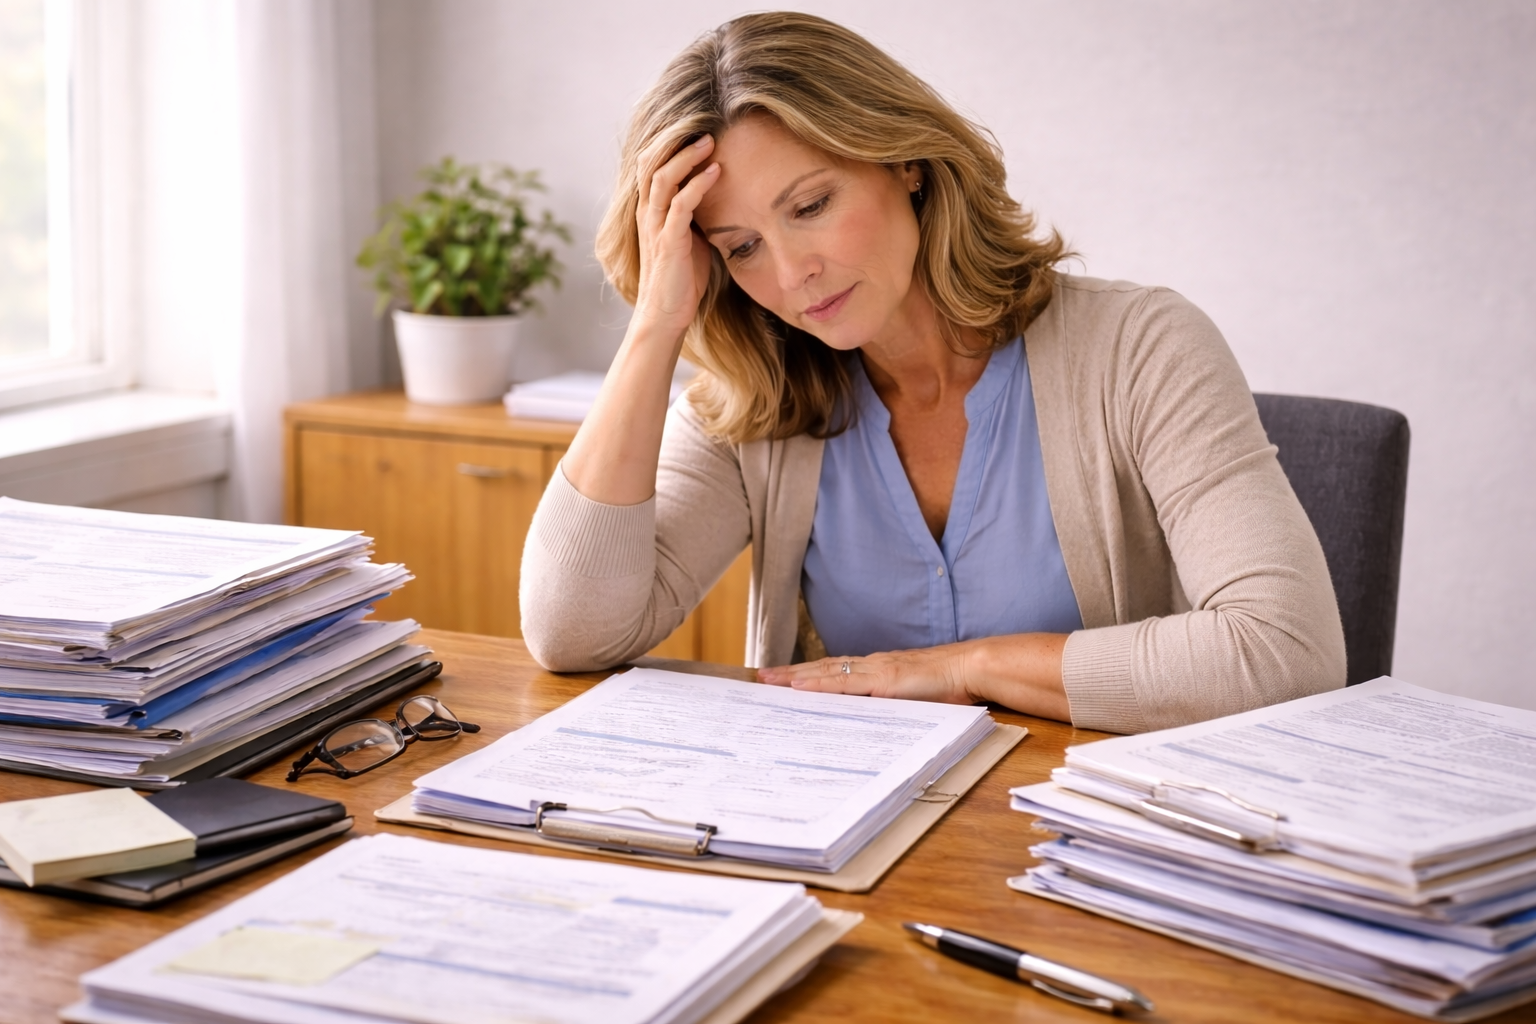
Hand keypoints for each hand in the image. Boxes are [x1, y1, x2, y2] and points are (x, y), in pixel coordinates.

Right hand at [632, 134, 719, 340]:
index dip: (670, 140)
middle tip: (703, 121)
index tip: (696, 124)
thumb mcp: (690, 236)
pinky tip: (716, 172)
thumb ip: (695, 212)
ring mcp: (655, 226)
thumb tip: (719, 192)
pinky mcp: (668, 241)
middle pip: (651, 160)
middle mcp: (647, 212)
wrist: (667, 315)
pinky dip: (698, 184)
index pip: (652, 162)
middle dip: (675, 137)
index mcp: (650, 209)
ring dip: (687, 155)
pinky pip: (679, 204)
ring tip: (710, 140)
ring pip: (662, 177)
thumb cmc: (681, 278)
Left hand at [756, 633, 1071, 719]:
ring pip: (828, 671)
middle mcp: (872, 665)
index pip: (836, 672)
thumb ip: (893, 708)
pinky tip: (802, 687)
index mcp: (878, 671)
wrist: (973, 668)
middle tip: (761, 679)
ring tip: (770, 681)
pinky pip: (845, 681)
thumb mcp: (915, 701)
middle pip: (823, 669)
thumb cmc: (950, 687)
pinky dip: (821, 683)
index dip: (808, 676)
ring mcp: (876, 669)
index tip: (782, 681)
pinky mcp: (884, 677)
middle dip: (791, 675)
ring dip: (797, 677)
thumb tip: (873, 725)